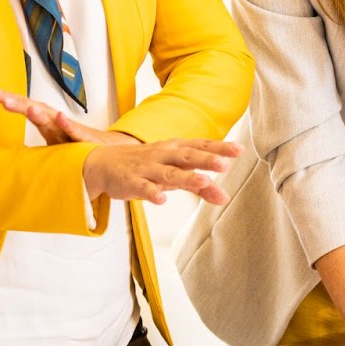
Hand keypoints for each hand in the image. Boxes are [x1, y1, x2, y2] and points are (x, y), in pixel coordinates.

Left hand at [0, 89, 136, 145]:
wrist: (112, 154)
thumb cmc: (80, 151)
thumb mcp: (54, 152)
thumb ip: (35, 154)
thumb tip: (10, 164)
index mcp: (49, 126)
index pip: (28, 110)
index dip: (12, 101)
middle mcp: (58, 124)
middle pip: (36, 111)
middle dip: (19, 103)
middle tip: (1, 97)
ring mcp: (72, 131)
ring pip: (54, 120)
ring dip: (41, 113)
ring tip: (28, 107)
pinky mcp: (87, 140)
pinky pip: (76, 133)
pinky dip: (68, 125)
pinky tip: (60, 117)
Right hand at [82, 139, 240, 205]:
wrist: (104, 163)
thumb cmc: (147, 166)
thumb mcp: (174, 173)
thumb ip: (200, 187)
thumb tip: (225, 198)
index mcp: (175, 149)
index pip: (200, 145)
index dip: (220, 147)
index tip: (239, 150)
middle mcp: (163, 155)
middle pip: (187, 156)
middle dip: (206, 159)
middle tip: (225, 164)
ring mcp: (147, 168)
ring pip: (168, 173)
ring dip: (186, 177)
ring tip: (203, 181)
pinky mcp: (131, 182)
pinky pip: (142, 187)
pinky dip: (152, 193)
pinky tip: (162, 199)